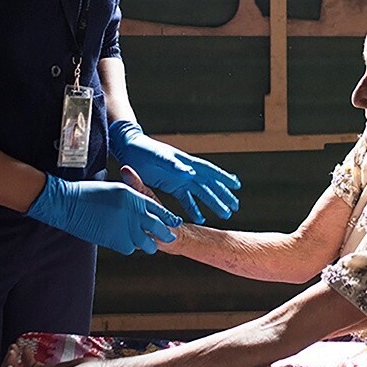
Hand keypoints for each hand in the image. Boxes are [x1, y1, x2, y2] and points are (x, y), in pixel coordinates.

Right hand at [26, 174, 179, 253]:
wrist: (68, 203)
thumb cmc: (88, 192)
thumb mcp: (115, 189)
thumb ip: (131, 197)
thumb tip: (140, 207)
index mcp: (133, 196)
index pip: (157, 208)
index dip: (168, 217)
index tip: (176, 222)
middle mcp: (133, 211)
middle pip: (157, 226)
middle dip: (165, 233)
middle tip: (169, 237)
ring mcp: (125, 227)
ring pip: (146, 242)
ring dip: (148, 244)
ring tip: (149, 244)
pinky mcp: (115, 240)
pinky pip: (130, 248)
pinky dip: (129, 247)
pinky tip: (126, 243)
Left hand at [107, 122, 240, 223]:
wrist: (129, 148)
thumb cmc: (144, 150)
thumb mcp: (159, 157)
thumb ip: (174, 165)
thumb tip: (191, 173)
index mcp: (186, 162)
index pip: (209, 171)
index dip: (223, 178)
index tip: (236, 185)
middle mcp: (187, 171)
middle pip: (209, 185)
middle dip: (222, 195)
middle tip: (235, 206)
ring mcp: (180, 179)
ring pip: (201, 193)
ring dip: (212, 203)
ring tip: (225, 214)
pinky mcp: (172, 186)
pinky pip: (186, 199)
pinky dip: (194, 208)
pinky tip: (200, 218)